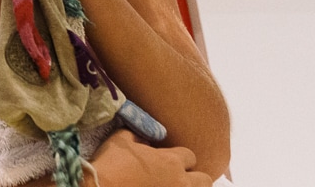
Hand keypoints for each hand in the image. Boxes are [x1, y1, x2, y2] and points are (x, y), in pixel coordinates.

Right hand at [89, 129, 212, 186]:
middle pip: (205, 180)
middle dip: (195, 179)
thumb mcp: (120, 140)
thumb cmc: (110, 165)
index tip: (167, 162)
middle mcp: (179, 181)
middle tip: (177, 180)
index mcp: (170, 161)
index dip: (179, 159)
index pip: (190, 156)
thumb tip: (144, 136)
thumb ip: (136, 134)